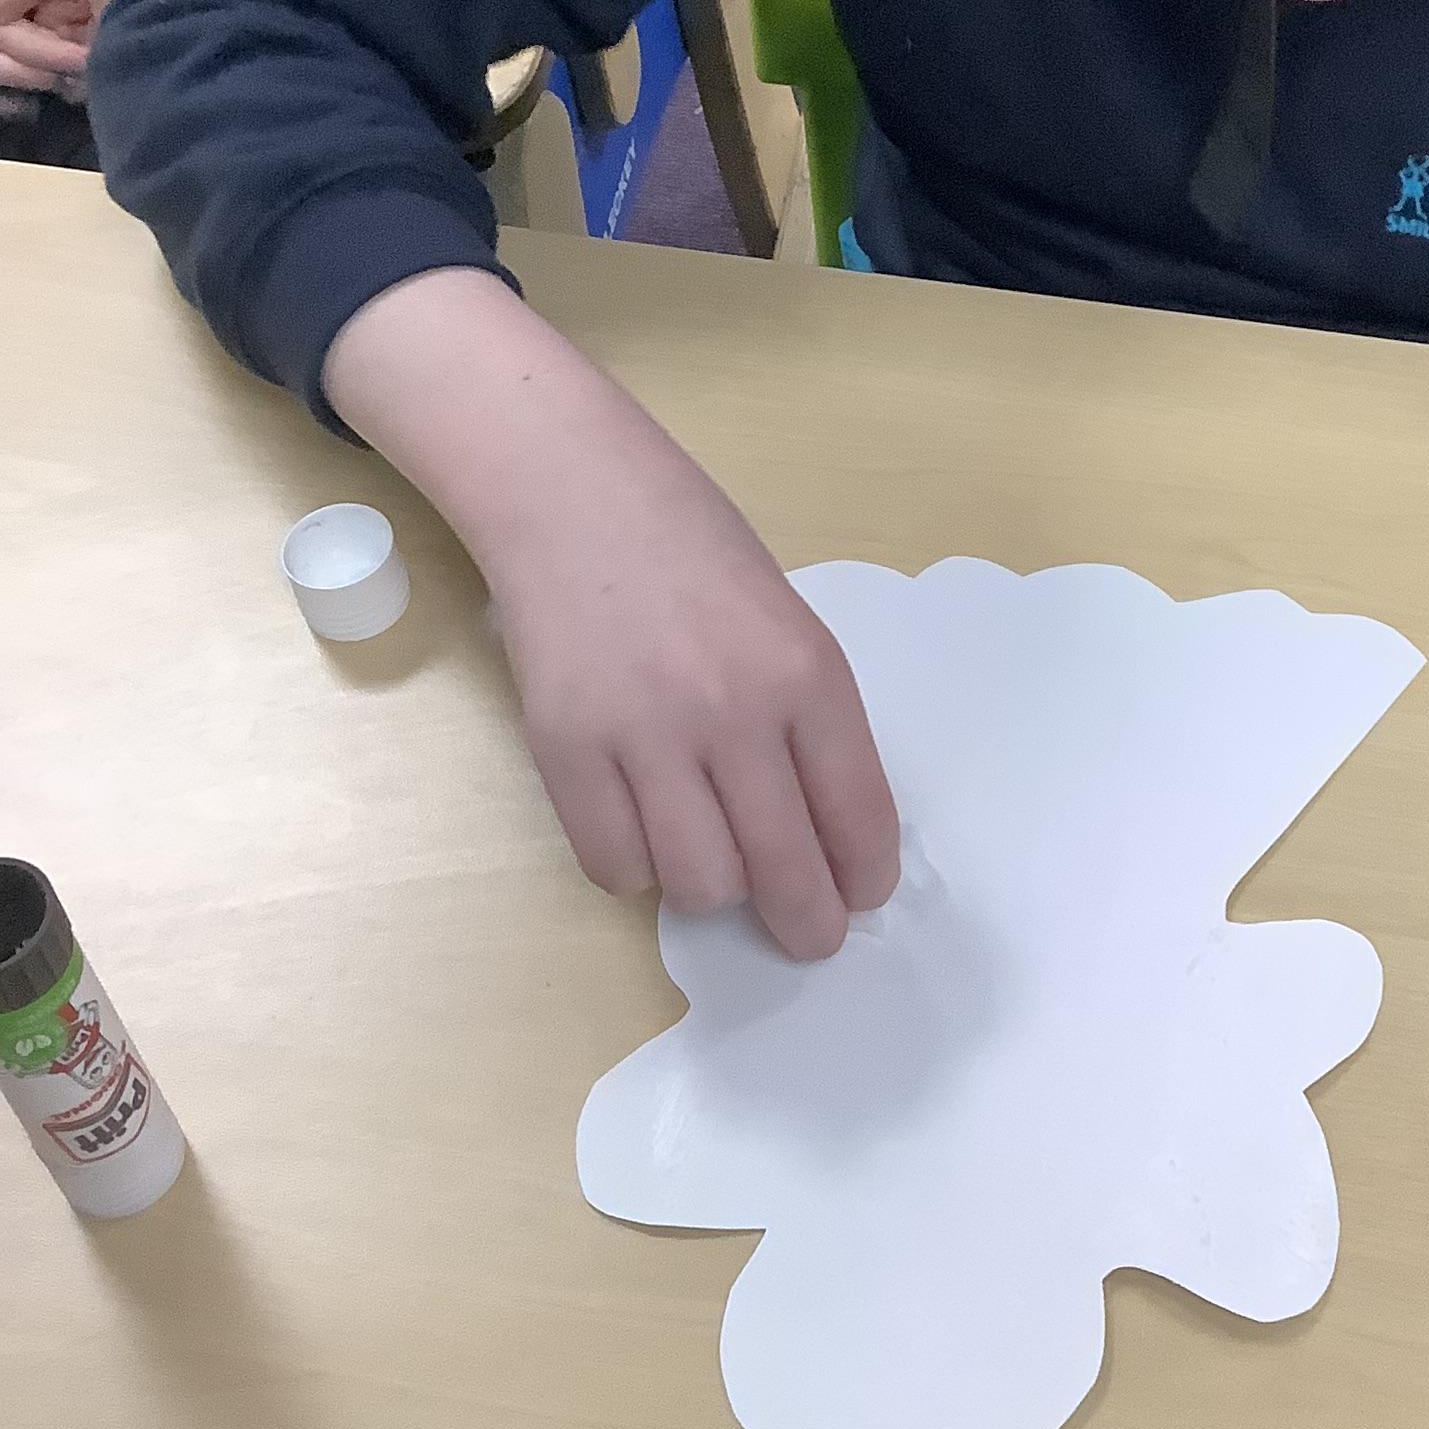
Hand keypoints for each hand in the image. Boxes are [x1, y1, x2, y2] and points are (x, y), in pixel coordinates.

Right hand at [325, 271, 900, 955]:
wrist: (576, 496)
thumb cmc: (696, 551)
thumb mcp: (788, 621)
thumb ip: (810, 720)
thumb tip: (830, 832)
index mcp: (806, 673)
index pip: (857, 813)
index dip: (863, 875)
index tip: (860, 895)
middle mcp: (732, 713)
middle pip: (783, 870)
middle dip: (805, 922)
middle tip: (806, 933)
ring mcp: (643, 736)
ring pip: (698, 884)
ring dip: (714, 887)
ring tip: (713, 858)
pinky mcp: (565, 751)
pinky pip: (614, 864)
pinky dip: (636, 866)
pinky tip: (644, 828)